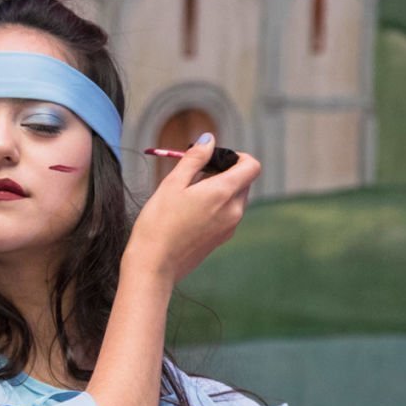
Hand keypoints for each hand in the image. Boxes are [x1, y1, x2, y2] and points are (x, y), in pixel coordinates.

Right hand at [127, 134, 260, 285]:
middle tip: (194, 175)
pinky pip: (227, 214)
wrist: (154, 266)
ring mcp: (229, 228)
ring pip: (235, 198)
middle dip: (225, 173)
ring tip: (188, 196)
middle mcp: (233, 211)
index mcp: (223, 193)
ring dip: (219, 190)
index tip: (216, 158)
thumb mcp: (172, 184)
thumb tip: (209, 139)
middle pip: (243, 181)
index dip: (238, 157)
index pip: (252, 166)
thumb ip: (194, 159)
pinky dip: (215, 207)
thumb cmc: (158, 224)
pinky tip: (189, 213)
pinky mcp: (221, 240)